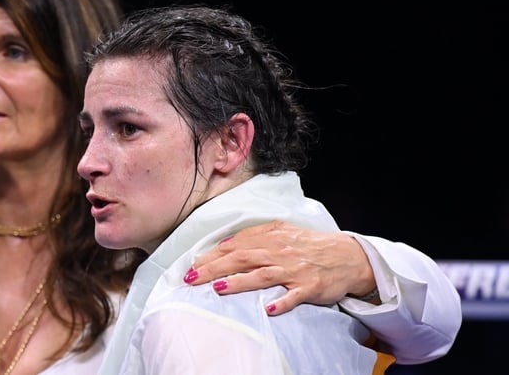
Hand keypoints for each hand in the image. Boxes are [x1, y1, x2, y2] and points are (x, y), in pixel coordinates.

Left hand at [183, 220, 376, 314]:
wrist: (348, 256)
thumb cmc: (310, 245)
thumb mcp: (282, 232)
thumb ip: (256, 236)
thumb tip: (226, 244)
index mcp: (272, 236)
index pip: (236, 244)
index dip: (212, 254)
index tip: (193, 264)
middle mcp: (281, 251)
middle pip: (242, 258)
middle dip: (214, 267)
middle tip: (192, 278)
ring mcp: (295, 270)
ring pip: (262, 275)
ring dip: (238, 282)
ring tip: (217, 288)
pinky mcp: (310, 287)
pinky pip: (294, 295)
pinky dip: (281, 302)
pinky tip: (268, 309)